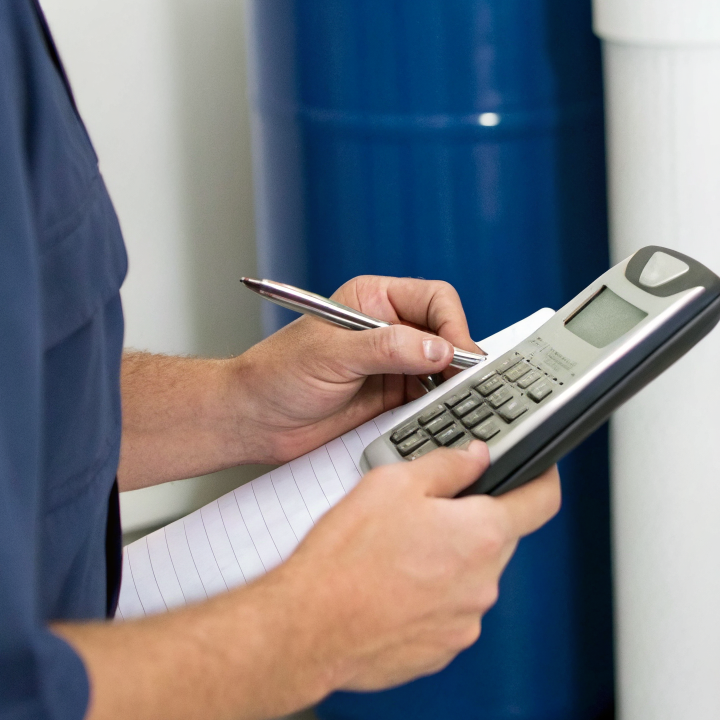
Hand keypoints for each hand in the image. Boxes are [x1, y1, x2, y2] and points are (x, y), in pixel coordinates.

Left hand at [230, 275, 482, 462]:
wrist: (253, 420)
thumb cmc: (276, 375)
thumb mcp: (333, 354)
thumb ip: (389, 348)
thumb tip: (440, 348)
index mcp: (374, 299)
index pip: (435, 299)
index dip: (453, 325)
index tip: (459, 354)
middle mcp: (389, 327)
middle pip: (446, 332)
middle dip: (459, 355)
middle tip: (467, 382)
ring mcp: (393, 363)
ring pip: (444, 366)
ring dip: (452, 382)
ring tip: (458, 400)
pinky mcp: (392, 395)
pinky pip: (430, 396)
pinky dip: (440, 405)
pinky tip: (441, 413)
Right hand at [279, 442, 561, 690]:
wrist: (307, 629)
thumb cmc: (345, 560)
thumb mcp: (392, 483)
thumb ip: (448, 465)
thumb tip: (476, 456)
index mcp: (482, 535)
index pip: (542, 502)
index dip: (543, 480)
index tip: (539, 474)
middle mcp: (484, 583)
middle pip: (498, 541)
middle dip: (471, 527)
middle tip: (424, 520)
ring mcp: (465, 622)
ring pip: (471, 581)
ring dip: (447, 567)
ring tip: (397, 561)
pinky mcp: (442, 652)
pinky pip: (448, 616)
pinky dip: (428, 603)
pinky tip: (392, 594)